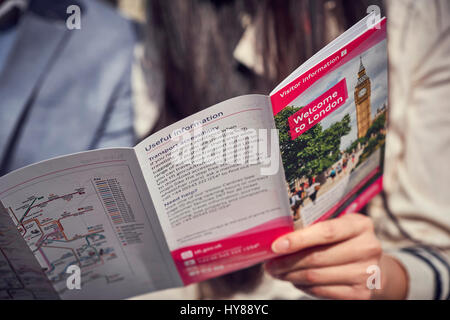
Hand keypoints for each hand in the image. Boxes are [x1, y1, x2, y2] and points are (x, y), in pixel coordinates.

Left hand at [265, 213, 407, 298]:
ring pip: (315, 276)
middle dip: (287, 261)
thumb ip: (316, 227)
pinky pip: (321, 291)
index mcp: (360, 225)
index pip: (325, 232)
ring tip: (278, 272)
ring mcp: (366, 274)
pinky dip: (303, 286)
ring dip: (291, 275)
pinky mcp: (360, 294)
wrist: (374, 266)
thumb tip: (279, 238)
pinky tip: (295, 280)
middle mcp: (368, 248)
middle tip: (270, 263)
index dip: (298, 240)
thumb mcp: (339, 226)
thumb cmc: (346, 241)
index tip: (276, 246)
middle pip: (317, 257)